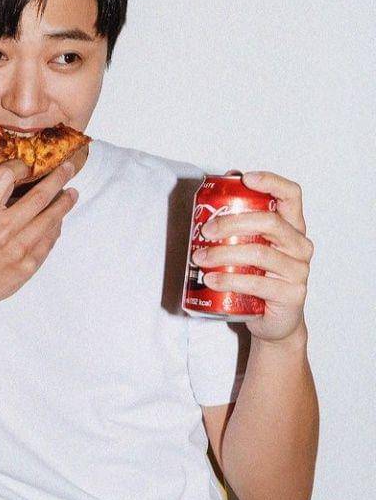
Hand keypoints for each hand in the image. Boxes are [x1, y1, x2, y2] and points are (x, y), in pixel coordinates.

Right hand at [0, 157, 78, 319]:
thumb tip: (18, 183)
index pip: (5, 176)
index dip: (19, 166)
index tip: (28, 165)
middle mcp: (2, 229)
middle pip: (39, 195)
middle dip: (58, 178)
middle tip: (68, 168)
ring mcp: (18, 249)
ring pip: (51, 218)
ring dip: (64, 203)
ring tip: (72, 193)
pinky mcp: (28, 265)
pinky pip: (49, 240)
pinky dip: (56, 227)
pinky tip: (58, 221)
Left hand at [192, 171, 313, 343]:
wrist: (276, 321)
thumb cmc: (260, 279)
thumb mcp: (251, 248)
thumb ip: (241, 223)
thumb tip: (223, 186)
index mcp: (292, 227)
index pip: (291, 195)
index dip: (271, 182)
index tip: (246, 178)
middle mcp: (300, 245)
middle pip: (270, 222)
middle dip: (232, 223)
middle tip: (206, 230)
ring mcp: (299, 270)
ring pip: (259, 253)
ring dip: (223, 253)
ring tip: (200, 258)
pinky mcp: (292, 294)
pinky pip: (257, 283)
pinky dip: (229, 280)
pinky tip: (211, 279)